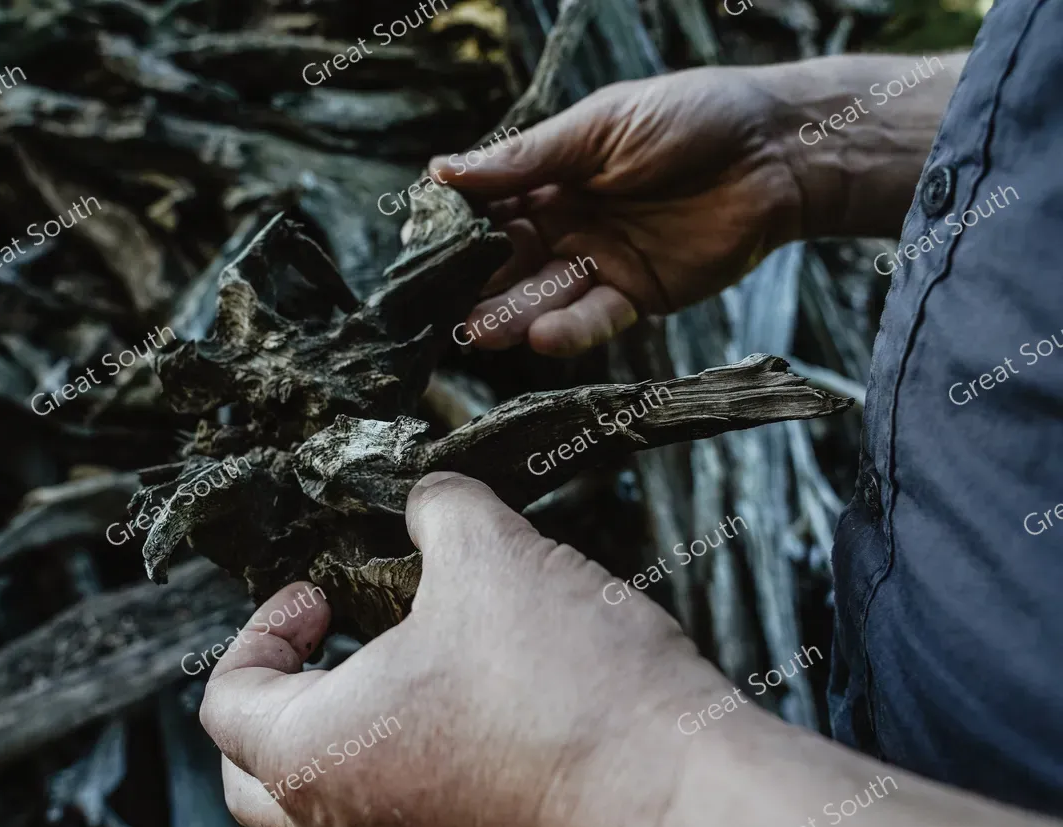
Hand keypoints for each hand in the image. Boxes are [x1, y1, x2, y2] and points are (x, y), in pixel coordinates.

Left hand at [198, 472, 726, 826]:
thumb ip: (439, 507)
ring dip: (345, 717)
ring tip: (408, 646)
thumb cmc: (565, 689)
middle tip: (333, 633)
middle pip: (257, 770)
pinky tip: (468, 684)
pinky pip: (399, 801)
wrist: (674, 789)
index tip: (322, 591)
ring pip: (329, 792)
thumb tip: (429, 496)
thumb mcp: (491, 555)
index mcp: (314, 756)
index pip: (226, 701)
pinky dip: (404, 746)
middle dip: (279, 692)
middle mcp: (346, 820)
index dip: (262, 627)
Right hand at [434, 67, 803, 356]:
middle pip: (507, 259)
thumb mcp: (599, 127)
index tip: (422, 248)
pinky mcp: (637, 295)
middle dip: (475, 283)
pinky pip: (595, 318)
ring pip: (544, 294)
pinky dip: (570, 329)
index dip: (457, 228)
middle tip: (438, 307)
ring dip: (511, 314)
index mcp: (551, 174)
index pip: (490, 206)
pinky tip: (542, 333)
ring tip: (479, 331)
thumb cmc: (692, 118)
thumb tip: (443, 170)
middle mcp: (567, 222)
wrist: (778, 152)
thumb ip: (525, 157)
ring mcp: (599, 261)